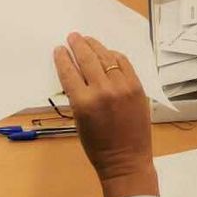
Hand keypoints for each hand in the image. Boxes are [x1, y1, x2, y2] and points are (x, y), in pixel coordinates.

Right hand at [53, 33, 157, 196]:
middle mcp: (103, 90)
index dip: (62, 58)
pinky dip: (114, 56)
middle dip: (78, 45)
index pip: (69, 72)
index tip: (59, 50)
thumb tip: (74, 73)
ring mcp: (122, 87)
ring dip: (95, 46)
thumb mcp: (79, 121)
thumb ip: (77, 96)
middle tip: (72, 37)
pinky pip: (124, 63)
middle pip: (87, 59)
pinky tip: (108, 53)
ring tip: (87, 40)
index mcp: (84, 103)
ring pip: (106, 57)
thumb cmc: (98, 146)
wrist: (126, 160)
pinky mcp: (137, 87)